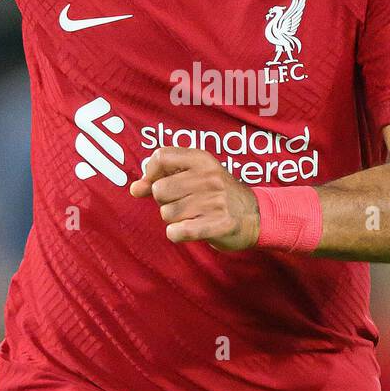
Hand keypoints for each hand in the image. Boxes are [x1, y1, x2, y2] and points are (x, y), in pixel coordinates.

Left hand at [130, 146, 259, 251]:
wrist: (255, 215)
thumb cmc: (217, 195)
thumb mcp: (193, 177)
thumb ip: (161, 179)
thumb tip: (134, 189)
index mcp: (202, 159)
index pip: (160, 156)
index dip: (151, 173)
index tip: (156, 183)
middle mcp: (209, 177)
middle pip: (159, 190)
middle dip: (164, 201)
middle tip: (182, 203)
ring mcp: (215, 201)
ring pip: (167, 214)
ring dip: (173, 219)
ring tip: (192, 216)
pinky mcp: (219, 224)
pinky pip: (178, 232)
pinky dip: (177, 234)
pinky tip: (189, 230)